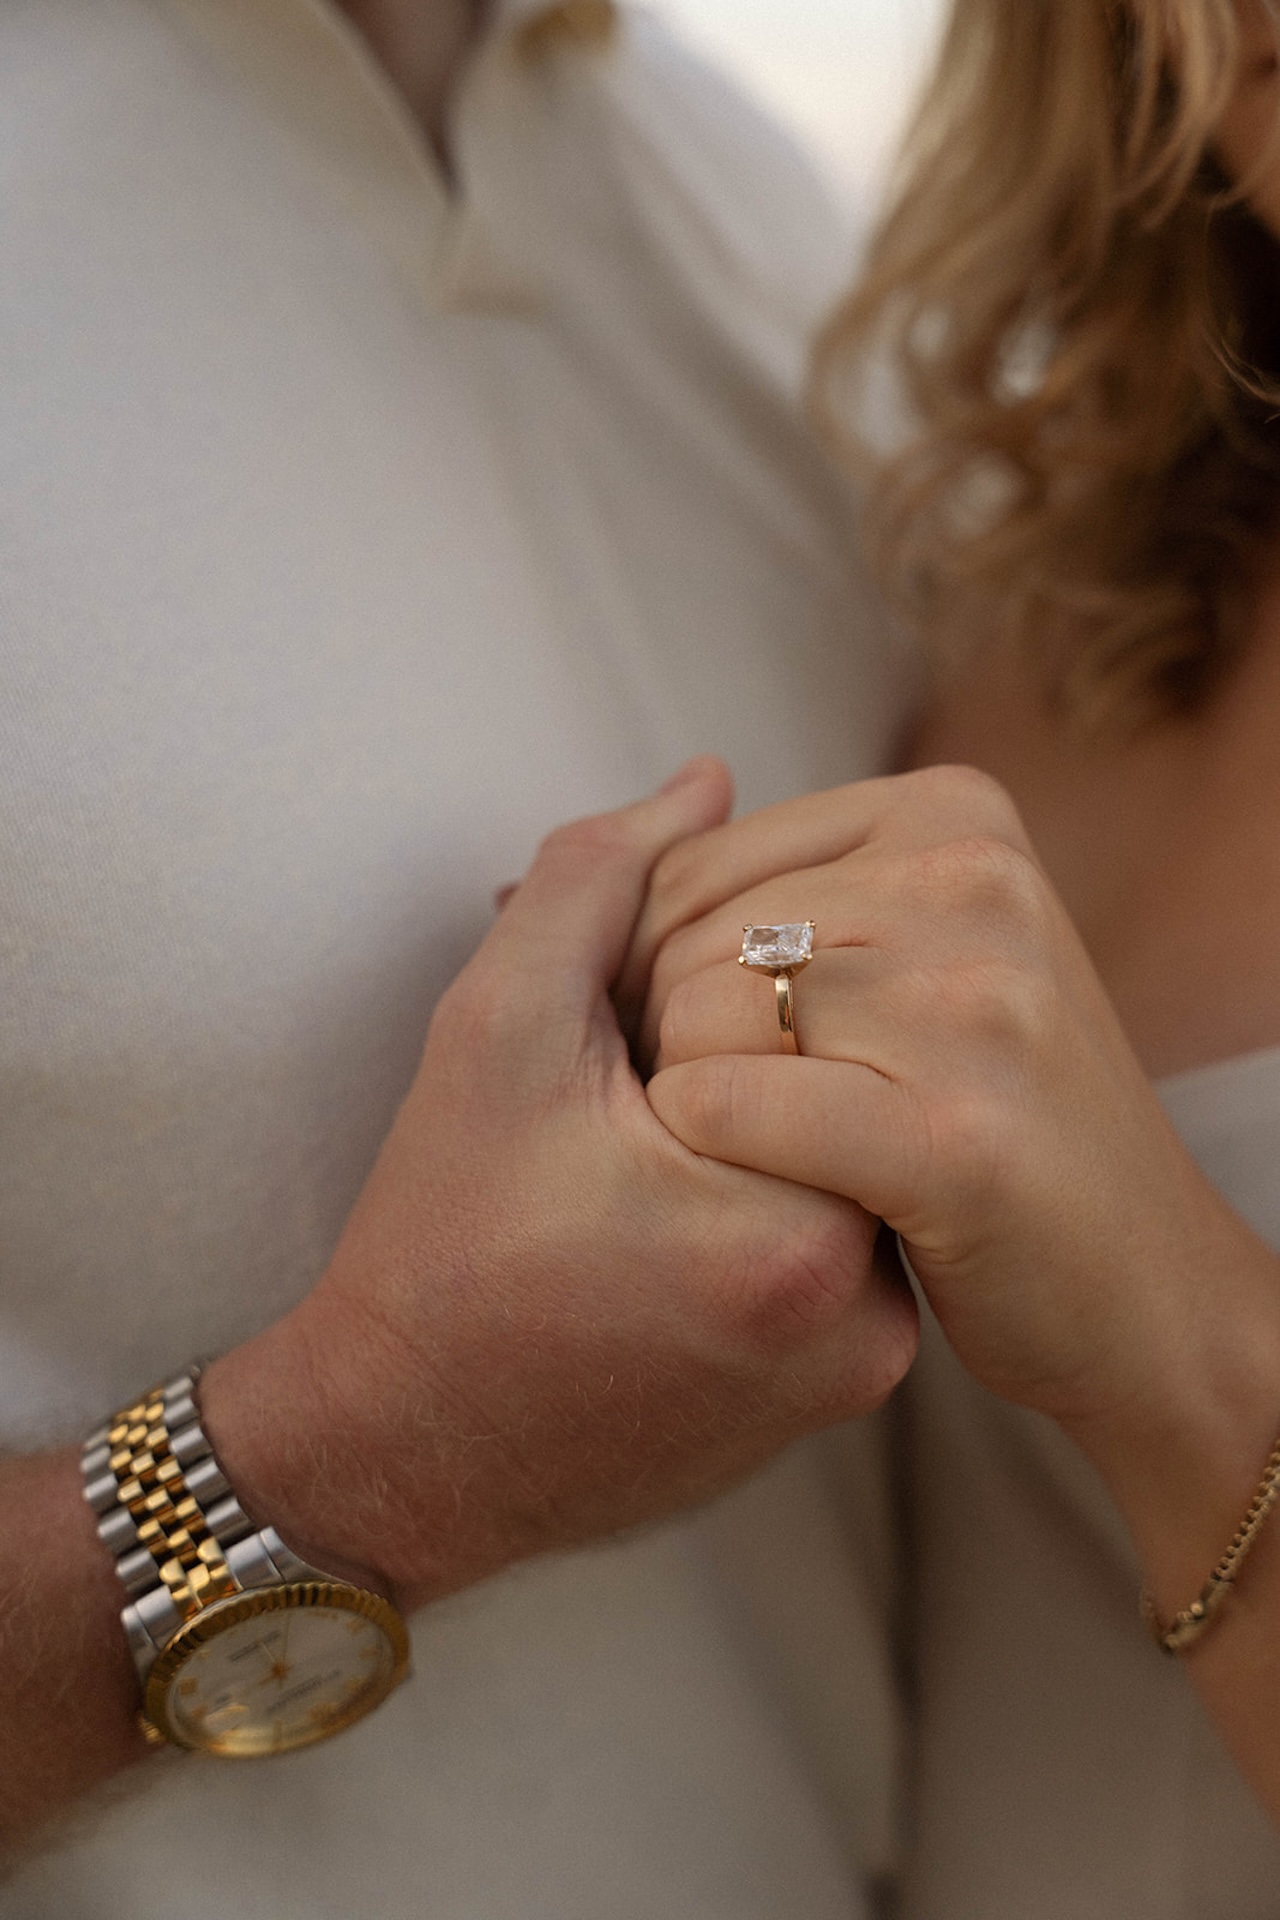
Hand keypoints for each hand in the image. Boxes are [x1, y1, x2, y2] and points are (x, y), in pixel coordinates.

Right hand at [202, 759, 916, 1609]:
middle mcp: (866, 1320)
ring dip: (763, 1114)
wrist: (401, 1448)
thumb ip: (604, 881)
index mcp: (794, 1232)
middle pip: (846, 1080)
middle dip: (742, 1045)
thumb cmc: (438, 1243)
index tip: (616, 1059)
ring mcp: (864, 1370)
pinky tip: (666, 1217)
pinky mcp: (842, 1396)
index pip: (815, 1006)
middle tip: (620, 1108)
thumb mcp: (497, 1031)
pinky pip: (842, 1238)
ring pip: (849, 1153)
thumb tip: (708, 777)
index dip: (706, 983)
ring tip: (637, 1165)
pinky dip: (770, 1193)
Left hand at [630, 765, 1279, 1457]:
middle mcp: (974, 881)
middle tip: (723, 1119)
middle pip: (688, 941)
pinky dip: (709, 1161)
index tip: (691, 1052)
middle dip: (664, 1041)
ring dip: (687, 1106)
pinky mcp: (958, 1136)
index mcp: (955, 814)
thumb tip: (671, 798)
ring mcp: (976, 1005)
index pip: (692, 866)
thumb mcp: (923, 952)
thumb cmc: (995, 1116)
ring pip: (696, 1019)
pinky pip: (729, 1108)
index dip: (645, 974)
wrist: (1147, 1286)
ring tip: (760, 1156)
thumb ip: (802, 882)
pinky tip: (761, 1193)